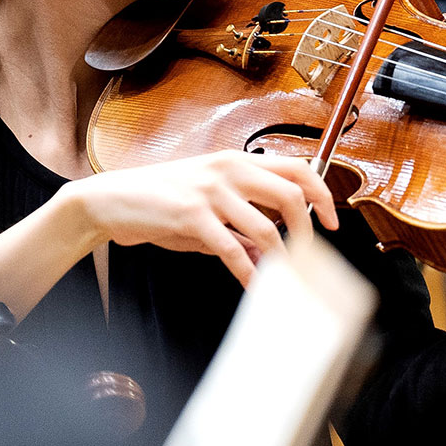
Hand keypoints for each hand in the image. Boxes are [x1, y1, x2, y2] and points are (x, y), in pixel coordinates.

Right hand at [61, 150, 340, 286]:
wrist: (113, 200)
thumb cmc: (161, 200)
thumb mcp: (207, 204)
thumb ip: (240, 224)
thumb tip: (268, 255)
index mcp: (236, 161)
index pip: (297, 168)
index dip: (323, 194)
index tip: (332, 221)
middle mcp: (228, 170)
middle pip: (292, 194)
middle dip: (308, 229)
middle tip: (308, 254)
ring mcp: (211, 191)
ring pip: (267, 227)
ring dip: (280, 258)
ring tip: (283, 277)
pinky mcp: (192, 216)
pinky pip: (232, 250)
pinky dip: (248, 273)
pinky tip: (252, 285)